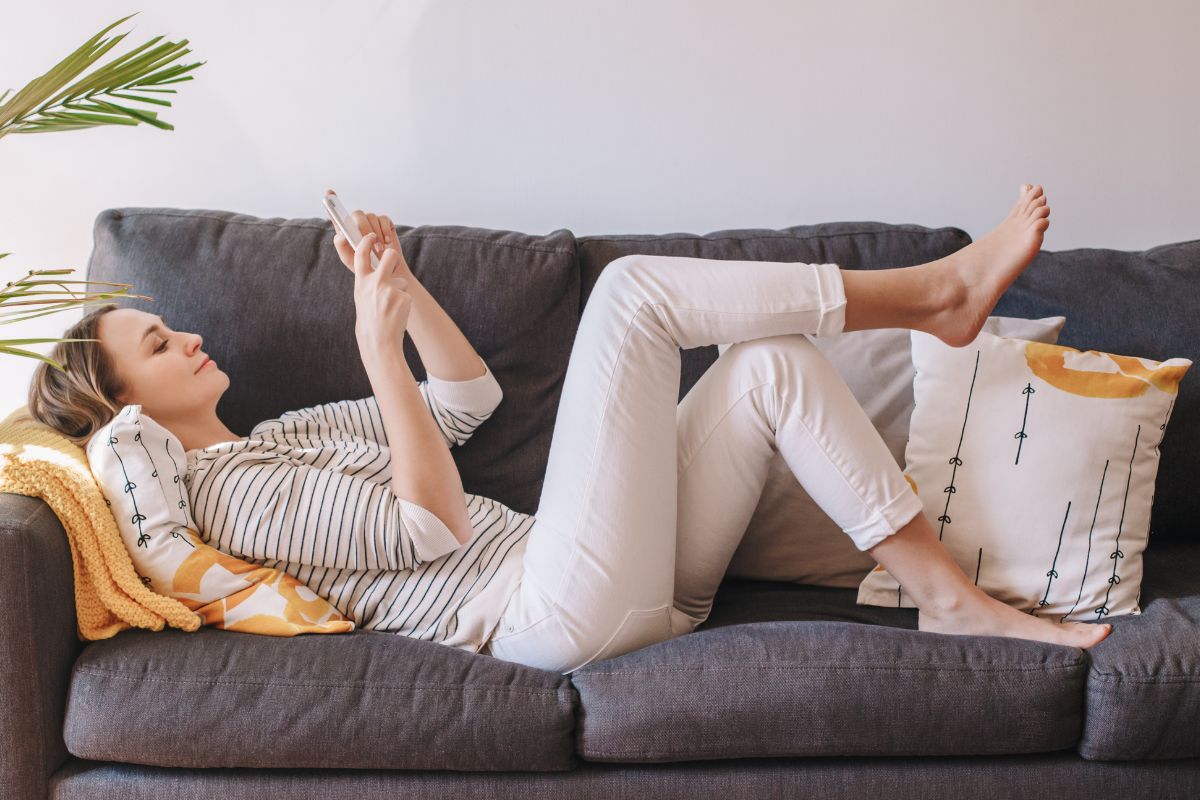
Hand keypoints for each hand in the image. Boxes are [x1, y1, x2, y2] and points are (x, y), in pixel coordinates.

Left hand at [332, 208, 410, 276]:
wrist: (385, 271)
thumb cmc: (365, 265)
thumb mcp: (349, 259)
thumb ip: (341, 245)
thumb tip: (341, 232)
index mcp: (345, 230)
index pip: (336, 214)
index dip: (331, 201)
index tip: (329, 191)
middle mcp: (357, 223)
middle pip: (357, 214)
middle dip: (363, 228)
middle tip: (370, 243)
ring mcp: (371, 221)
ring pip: (371, 217)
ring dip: (376, 234)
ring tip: (380, 250)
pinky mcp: (384, 222)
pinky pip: (384, 219)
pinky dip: (385, 231)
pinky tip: (387, 242)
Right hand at [349, 229, 413, 351]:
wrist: (379, 339)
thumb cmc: (370, 319)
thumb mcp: (362, 297)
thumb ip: (367, 281)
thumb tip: (374, 268)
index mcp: (361, 282)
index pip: (361, 254)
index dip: (366, 241)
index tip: (371, 235)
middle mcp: (375, 283)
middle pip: (391, 256)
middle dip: (394, 257)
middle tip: (393, 263)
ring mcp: (390, 289)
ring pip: (401, 280)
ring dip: (399, 290)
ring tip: (390, 306)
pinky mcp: (403, 297)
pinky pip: (406, 293)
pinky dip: (403, 302)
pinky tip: (397, 312)